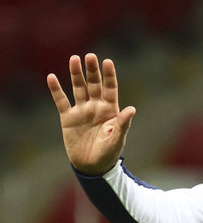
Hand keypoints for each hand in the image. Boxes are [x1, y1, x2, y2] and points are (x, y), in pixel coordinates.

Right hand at [47, 54, 135, 174]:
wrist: (92, 166)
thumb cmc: (109, 152)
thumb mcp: (117, 138)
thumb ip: (123, 123)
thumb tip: (132, 109)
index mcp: (111, 109)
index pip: (110, 88)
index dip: (109, 75)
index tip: (107, 61)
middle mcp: (96, 106)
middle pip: (94, 85)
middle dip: (92, 71)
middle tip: (90, 56)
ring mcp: (82, 111)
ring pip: (78, 89)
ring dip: (76, 75)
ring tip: (74, 59)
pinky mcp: (68, 118)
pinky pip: (61, 101)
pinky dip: (56, 90)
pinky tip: (51, 78)